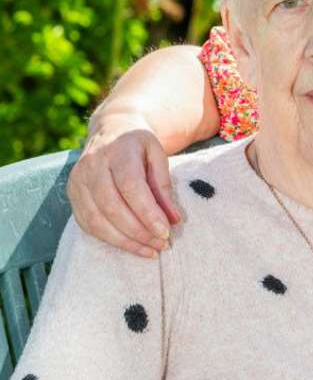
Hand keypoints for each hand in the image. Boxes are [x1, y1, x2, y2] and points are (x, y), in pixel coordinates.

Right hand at [67, 114, 181, 257]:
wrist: (111, 129)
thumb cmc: (139, 146)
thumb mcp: (157, 156)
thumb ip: (164, 186)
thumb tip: (174, 219)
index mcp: (117, 150)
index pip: (130, 186)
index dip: (147, 212)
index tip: (165, 232)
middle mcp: (92, 165)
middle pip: (112, 206)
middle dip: (139, 231)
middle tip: (162, 244)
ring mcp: (77, 181)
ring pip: (97, 220)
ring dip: (125, 241)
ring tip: (150, 250)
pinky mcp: (72, 195)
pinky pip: (88, 224)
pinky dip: (110, 239)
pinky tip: (131, 245)